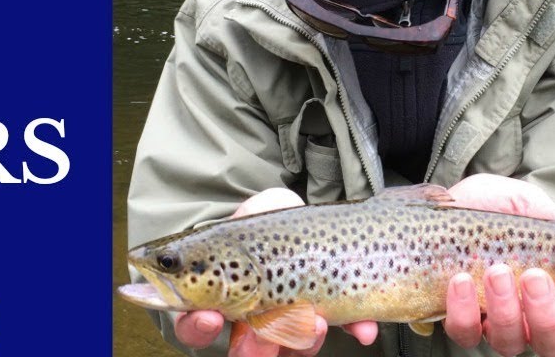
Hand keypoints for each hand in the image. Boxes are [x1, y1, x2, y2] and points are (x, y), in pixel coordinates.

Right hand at [172, 189, 377, 355]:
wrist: (321, 223)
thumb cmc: (274, 220)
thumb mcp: (256, 210)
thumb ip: (246, 216)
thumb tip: (247, 221)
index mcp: (216, 296)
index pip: (192, 324)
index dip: (196, 326)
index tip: (210, 317)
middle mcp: (250, 320)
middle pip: (241, 350)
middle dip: (250, 350)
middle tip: (259, 342)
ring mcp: (291, 324)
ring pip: (291, 349)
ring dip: (301, 339)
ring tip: (315, 322)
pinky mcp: (329, 320)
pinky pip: (339, 333)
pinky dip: (352, 329)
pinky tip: (362, 328)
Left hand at [443, 175, 554, 356]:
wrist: (451, 203)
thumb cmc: (495, 209)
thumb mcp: (527, 203)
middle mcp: (533, 316)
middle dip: (547, 313)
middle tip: (534, 276)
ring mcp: (497, 323)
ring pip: (511, 342)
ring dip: (506, 310)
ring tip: (496, 272)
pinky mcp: (462, 320)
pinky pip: (465, 332)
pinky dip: (464, 311)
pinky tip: (460, 281)